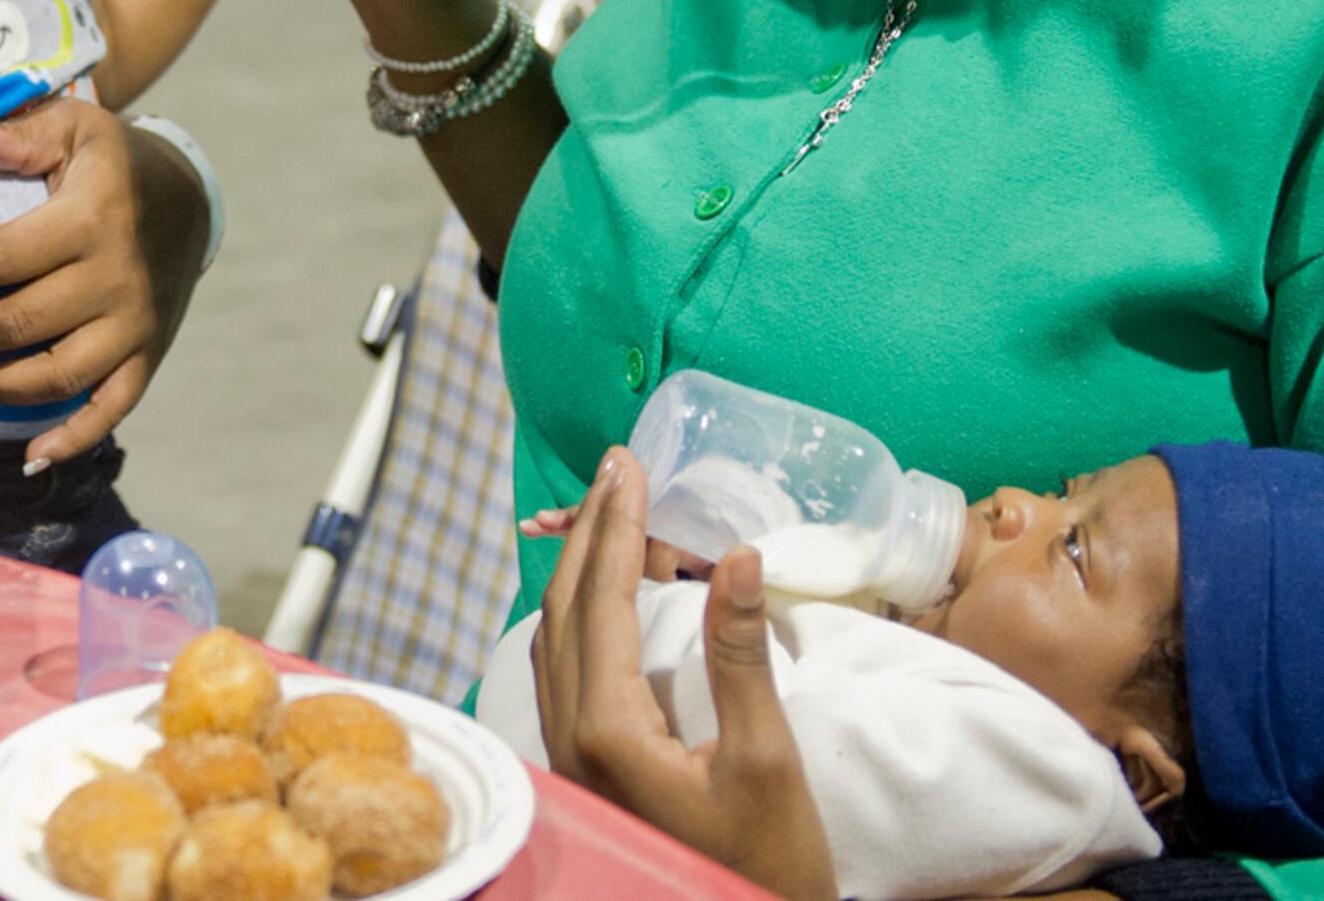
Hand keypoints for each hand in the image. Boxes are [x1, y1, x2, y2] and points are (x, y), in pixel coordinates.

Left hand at [0, 96, 201, 471]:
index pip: (0, 258)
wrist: (191, 198)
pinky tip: (32, 455)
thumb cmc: (115, 162)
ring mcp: (134, 325)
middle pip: (17, 323)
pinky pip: (111, 409)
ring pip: (54, 375)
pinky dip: (73, 438)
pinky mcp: (148, 356)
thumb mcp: (75, 128)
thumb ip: (22, 134)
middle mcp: (115, 279)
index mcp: (91, 220)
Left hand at [538, 453, 838, 900]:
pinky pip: (565, 670)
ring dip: (581, 570)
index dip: (617, 524)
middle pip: (566, 608)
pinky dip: (582, 615)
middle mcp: (571, 737)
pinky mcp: (586, 770)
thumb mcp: (766, 760)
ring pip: (557, 638)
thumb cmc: (766, 863)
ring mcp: (571, 757)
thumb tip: (736, 555)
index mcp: (607, 728)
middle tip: (620, 469)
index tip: (631, 463)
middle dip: (591, 532)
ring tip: (613, 514)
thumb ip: (740, 655)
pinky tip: (605, 597)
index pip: (601, 598)